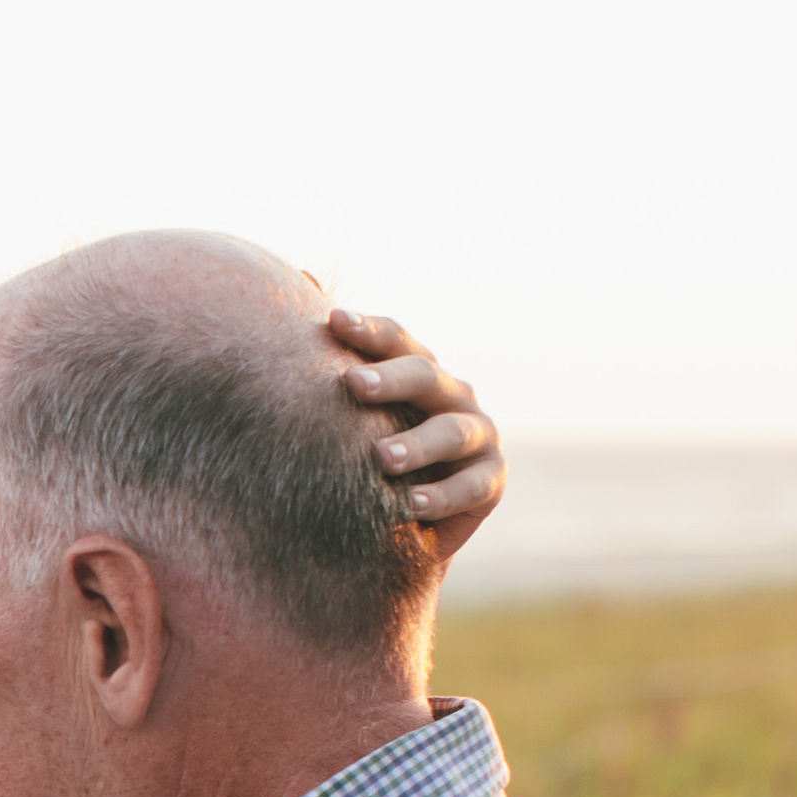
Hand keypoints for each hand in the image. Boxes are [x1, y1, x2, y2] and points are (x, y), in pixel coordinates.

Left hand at [329, 307, 505, 558]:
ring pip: (451, 432)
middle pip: (424, 376)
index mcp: (414, 371)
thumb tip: (305, 274)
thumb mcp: (347, 411)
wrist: (403, 522)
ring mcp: (476, 435)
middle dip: (391, 378)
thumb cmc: (368, 454)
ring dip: (418, 444)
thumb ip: (331, 352)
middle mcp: (450, 394)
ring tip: (383, 458)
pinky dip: (443, 496)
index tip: (334, 320)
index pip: (394, 342)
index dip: (369, 330)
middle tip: (353, 384)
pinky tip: (413, 504)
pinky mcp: (490, 480)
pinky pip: (472, 486)